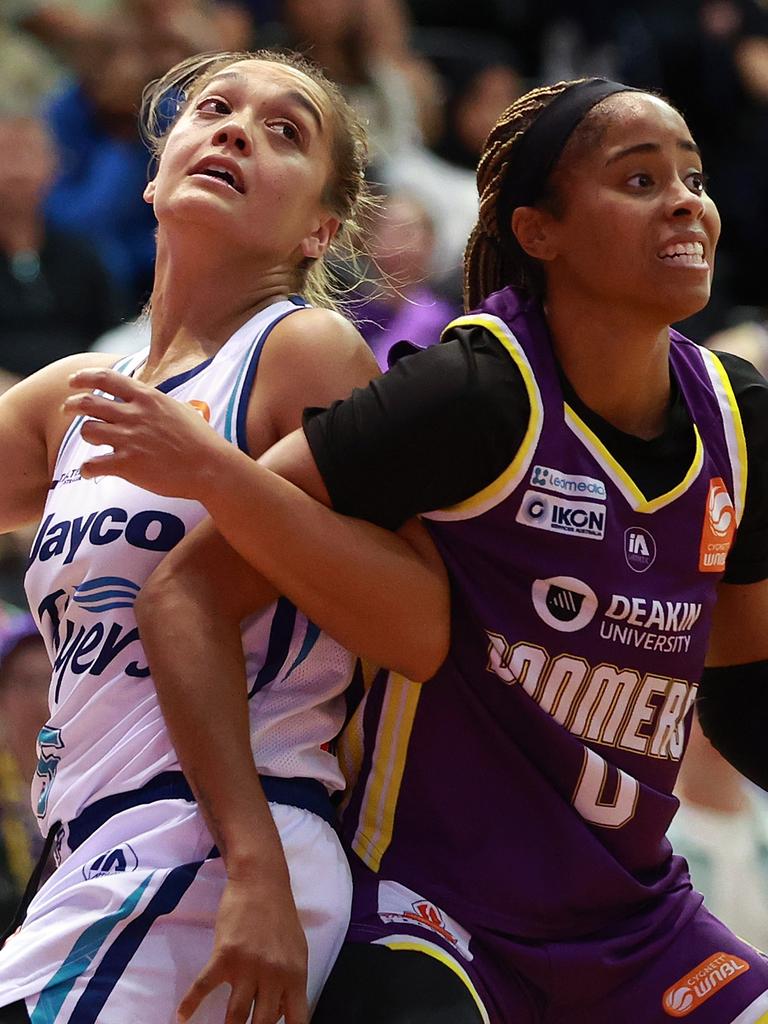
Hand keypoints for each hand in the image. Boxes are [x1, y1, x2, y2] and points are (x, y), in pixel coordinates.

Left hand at [63, 367, 229, 499]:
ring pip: (87, 431)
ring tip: (94, 443)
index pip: (106, 378)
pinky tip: (91, 471)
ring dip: (86, 436)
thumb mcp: (179, 409)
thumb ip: (156, 403)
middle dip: (72, 405)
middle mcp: (135, 415)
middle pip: (88, 402)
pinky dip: (87, 469)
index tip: (73, 382)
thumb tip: (147, 397)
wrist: (211, 467)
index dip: (84, 378)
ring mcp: (130, 440)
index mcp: (147, 398)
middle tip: (68, 409)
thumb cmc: (201, 440)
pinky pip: (92, 465)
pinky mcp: (128, 465)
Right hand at [178, 874, 308, 1023]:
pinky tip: (181, 1017)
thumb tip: (279, 1014)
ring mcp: (248, 966)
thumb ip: (290, 983)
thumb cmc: (280, 917)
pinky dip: (190, 1004)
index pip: (296, 1020)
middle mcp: (273, 975)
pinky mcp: (224, 956)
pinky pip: (204, 987)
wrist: (261, 882)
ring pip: (235, 1015)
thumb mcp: (297, 951)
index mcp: (295, 975)